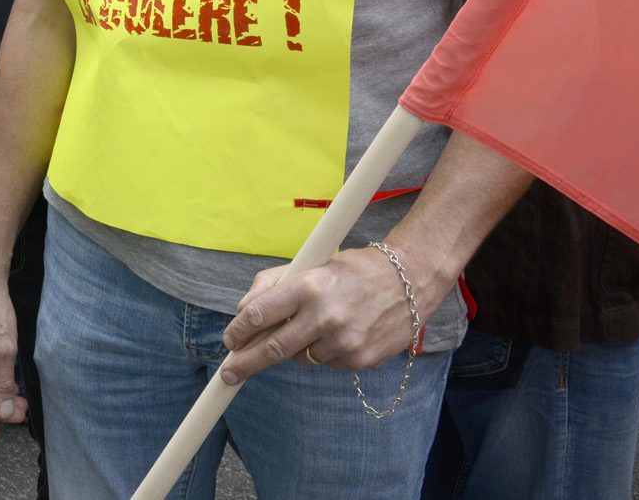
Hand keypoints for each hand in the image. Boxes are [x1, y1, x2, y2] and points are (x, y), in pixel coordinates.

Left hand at [219, 244, 434, 383]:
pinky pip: (327, 363)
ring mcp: (345, 341)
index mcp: (309, 286)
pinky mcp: (361, 360)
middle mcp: (325, 316)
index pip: (260, 313)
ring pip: (301, 357)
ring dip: (297, 348)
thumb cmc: (353, 270)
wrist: (410, 282)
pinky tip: (341, 332)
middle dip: (246, 363)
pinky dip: (325, 353)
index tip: (228, 341)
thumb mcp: (311, 265)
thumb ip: (273, 285)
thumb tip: (243, 312)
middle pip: (273, 348)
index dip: (239, 330)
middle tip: (229, 373)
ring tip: (317, 325)